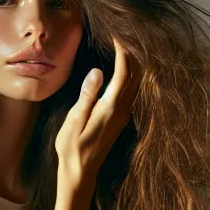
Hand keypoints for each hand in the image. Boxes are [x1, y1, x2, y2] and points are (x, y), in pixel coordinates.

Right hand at [54, 38, 139, 198]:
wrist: (81, 173)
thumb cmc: (72, 148)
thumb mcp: (74, 120)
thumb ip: (88, 95)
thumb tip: (98, 71)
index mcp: (111, 107)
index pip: (124, 73)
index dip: (122, 52)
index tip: (116, 36)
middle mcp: (122, 110)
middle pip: (136, 76)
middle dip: (131, 55)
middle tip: (120, 38)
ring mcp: (124, 115)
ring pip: (136, 84)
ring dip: (132, 65)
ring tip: (121, 49)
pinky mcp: (121, 120)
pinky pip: (131, 92)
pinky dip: (128, 77)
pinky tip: (119, 71)